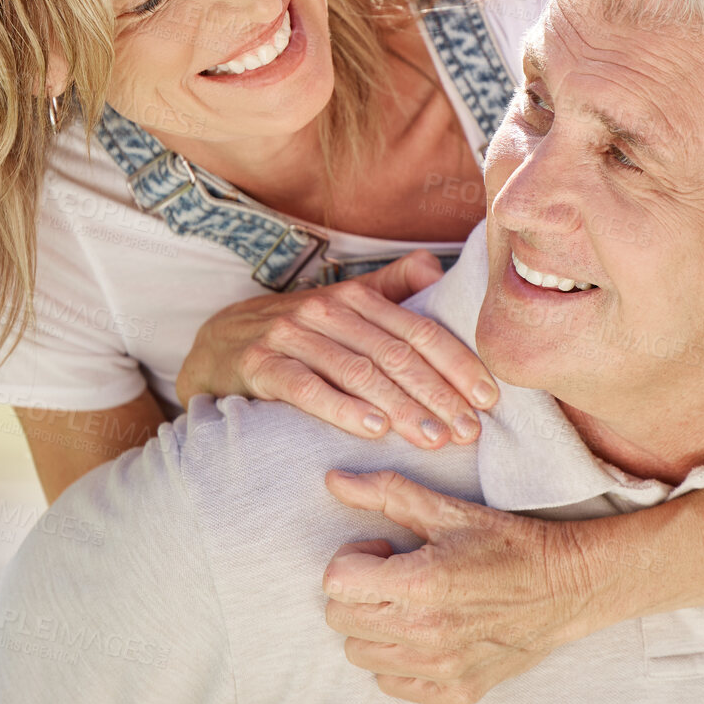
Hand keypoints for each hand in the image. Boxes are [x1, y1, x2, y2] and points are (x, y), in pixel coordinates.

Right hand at [175, 250, 499, 449]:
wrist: (214, 344)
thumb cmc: (294, 333)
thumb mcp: (341, 307)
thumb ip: (388, 289)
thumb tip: (433, 265)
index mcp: (355, 298)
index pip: (418, 332)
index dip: (457, 365)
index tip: (489, 399)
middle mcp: (326, 311)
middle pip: (395, 355)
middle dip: (438, 395)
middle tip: (469, 432)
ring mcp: (291, 336)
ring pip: (358, 372)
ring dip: (401, 407)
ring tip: (433, 438)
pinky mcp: (260, 364)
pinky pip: (306, 388)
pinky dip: (342, 408)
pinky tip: (373, 430)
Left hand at [321, 469, 606, 703]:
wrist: (569, 585)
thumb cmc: (508, 542)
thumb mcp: (449, 510)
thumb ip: (387, 493)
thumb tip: (334, 480)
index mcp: (421, 583)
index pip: (335, 582)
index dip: (353, 557)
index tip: (384, 548)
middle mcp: (426, 633)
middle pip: (340, 619)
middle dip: (359, 589)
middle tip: (395, 572)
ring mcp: (441, 668)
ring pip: (359, 653)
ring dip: (374, 624)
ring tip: (410, 602)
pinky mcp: (457, 691)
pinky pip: (391, 683)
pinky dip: (397, 659)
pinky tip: (426, 632)